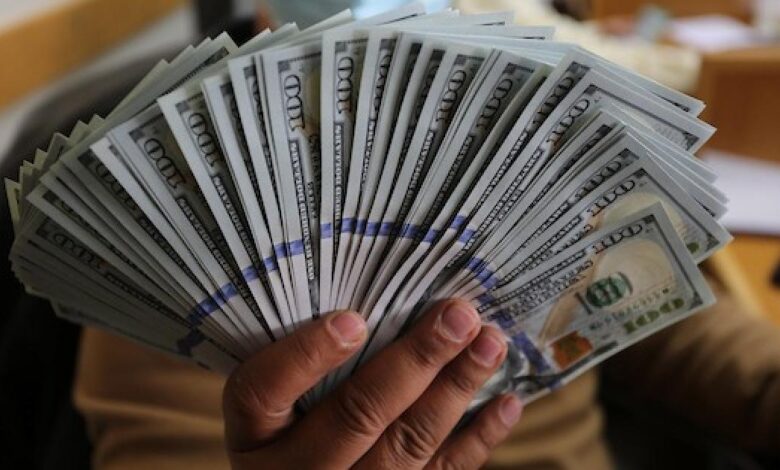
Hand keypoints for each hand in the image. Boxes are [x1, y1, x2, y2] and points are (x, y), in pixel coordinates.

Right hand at [222, 300, 522, 468]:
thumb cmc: (287, 429)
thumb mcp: (273, 404)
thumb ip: (299, 360)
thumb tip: (365, 293)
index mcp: (254, 434)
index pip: (262, 391)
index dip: (305, 356)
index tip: (353, 319)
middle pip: (354, 416)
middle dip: (414, 362)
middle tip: (457, 315)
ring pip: (405, 446)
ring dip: (455, 389)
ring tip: (490, 343)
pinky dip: (478, 440)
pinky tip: (506, 402)